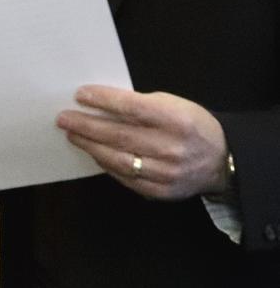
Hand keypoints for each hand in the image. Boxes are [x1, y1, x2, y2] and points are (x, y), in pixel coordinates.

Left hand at [57, 85, 229, 199]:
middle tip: (64, 118)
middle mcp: (172, 148)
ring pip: (118, 159)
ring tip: (73, 135)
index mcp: (177, 120)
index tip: (80, 95)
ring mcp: (166, 173)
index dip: (103, 100)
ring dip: (90, 146)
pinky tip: (94, 152)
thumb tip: (100, 102)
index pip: (132, 108)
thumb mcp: (173, 105)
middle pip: (119, 135)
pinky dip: (106, 164)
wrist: (222, 159)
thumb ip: (141, 105)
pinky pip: (125, 178)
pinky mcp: (160, 192)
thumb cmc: (190, 124)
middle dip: (86, 126)